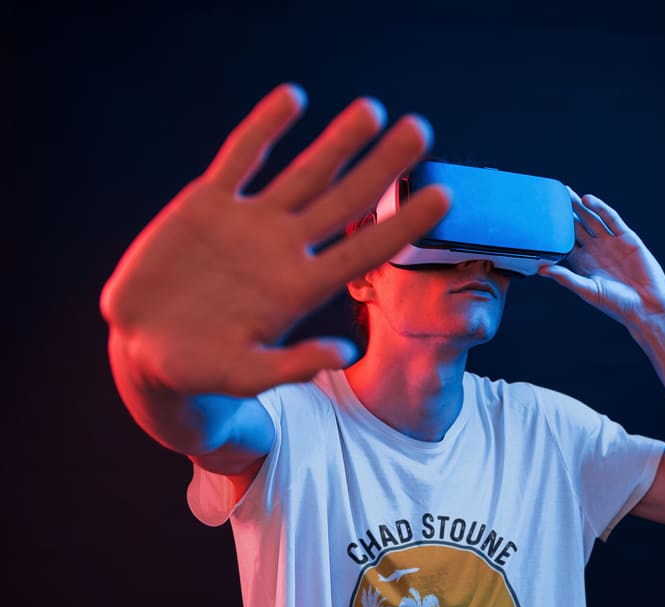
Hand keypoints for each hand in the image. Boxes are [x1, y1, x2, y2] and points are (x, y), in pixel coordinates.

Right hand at [100, 84, 449, 395]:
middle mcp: (283, 250)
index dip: (403, 224)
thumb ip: (294, 365)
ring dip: (337, 141)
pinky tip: (293, 97)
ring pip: (302, 173)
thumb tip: (347, 354)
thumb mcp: (246, 376)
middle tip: (420, 131)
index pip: (364, 251)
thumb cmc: (199, 371)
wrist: (147, 346)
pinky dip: (264, 128)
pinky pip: (241, 157)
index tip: (442, 196)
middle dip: (382, 166)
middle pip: (344, 200)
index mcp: (298, 289)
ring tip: (371, 110)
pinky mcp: (208, 205)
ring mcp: (248, 224)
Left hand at [539, 188, 664, 328]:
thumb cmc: (615, 304)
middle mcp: (595, 250)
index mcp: (583, 263)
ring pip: (593, 219)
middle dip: (565, 212)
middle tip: (551, 196)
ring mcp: (611, 243)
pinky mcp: (627, 238)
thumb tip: (541, 269)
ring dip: (580, 206)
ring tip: (567, 193)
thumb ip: (565, 278)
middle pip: (577, 226)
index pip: (564, 241)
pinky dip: (601, 208)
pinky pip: (612, 220)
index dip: (553, 230)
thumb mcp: (587, 290)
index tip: (539, 218)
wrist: (646, 307)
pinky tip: (588, 200)